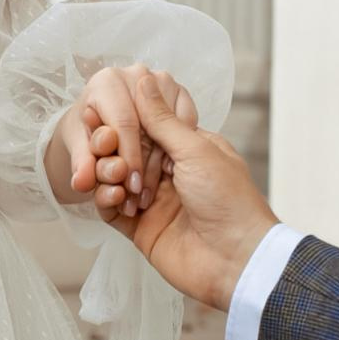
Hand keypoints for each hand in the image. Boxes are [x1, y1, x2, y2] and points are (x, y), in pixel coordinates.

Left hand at [53, 64, 181, 212]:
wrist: (99, 121)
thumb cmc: (87, 133)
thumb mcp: (80, 149)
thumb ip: (82, 165)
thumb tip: (82, 183)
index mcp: (107, 81)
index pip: (125, 123)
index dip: (129, 159)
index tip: (131, 188)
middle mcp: (136, 75)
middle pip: (150, 125)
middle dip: (146, 166)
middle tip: (140, 197)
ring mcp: (162, 81)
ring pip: (171, 127)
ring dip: (162, 163)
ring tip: (148, 191)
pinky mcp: (180, 93)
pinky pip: (186, 126)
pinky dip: (176, 151)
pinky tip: (160, 172)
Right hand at [102, 71, 278, 309]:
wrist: (237, 260)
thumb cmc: (229, 200)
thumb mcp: (196, 150)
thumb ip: (162, 119)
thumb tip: (144, 79)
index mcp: (189, 149)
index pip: (147, 127)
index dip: (125, 122)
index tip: (101, 113)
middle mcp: (170, 173)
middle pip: (127, 152)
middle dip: (113, 149)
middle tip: (103, 144)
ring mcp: (154, 202)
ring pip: (115, 181)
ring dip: (108, 174)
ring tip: (113, 175)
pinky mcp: (141, 230)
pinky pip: (113, 212)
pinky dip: (106, 201)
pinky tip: (112, 196)